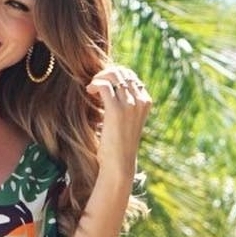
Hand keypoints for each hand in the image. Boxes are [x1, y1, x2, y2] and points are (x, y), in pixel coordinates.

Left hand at [86, 64, 151, 181]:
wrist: (119, 164)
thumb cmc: (120, 144)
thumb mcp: (128, 121)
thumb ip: (126, 104)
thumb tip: (113, 88)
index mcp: (146, 102)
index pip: (131, 75)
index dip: (115, 75)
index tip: (103, 83)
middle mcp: (140, 101)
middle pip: (122, 72)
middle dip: (106, 73)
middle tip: (95, 84)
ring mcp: (130, 105)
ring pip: (113, 75)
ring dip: (99, 77)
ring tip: (92, 87)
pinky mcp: (116, 110)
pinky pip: (104, 85)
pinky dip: (95, 84)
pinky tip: (90, 91)